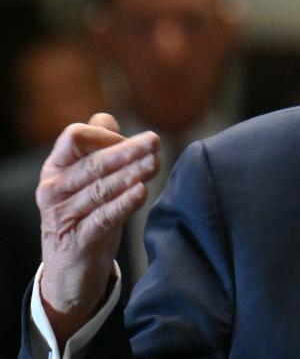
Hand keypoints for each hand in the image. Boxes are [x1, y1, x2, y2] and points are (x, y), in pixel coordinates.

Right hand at [36, 113, 159, 341]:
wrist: (69, 273)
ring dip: (130, 174)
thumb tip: (106, 118)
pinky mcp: (77, 241)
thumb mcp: (86, 181)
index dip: (105, 134)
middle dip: (127, 151)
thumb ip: (95, 149)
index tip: (133, 140)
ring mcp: (62, 217)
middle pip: (92, 162)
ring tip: (154, 163)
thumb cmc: (84, 216)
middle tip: (155, 141)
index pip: (74, 137)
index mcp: (56, 169)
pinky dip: (123, 204)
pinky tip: (142, 192)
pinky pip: (102, 218)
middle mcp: (53, 190)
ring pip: (99, 189)